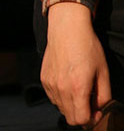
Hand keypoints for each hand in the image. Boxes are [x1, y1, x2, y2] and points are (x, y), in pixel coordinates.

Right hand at [42, 2, 111, 127]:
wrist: (66, 29)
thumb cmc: (87, 47)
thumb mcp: (103, 72)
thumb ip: (104, 95)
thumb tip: (100, 109)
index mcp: (78, 87)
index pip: (81, 120)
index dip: (92, 119)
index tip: (97, 110)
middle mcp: (61, 88)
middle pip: (70, 117)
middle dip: (82, 115)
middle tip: (89, 102)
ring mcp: (50, 83)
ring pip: (60, 108)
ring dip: (71, 106)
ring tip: (79, 91)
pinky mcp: (44, 78)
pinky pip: (53, 97)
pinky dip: (61, 97)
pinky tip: (68, 84)